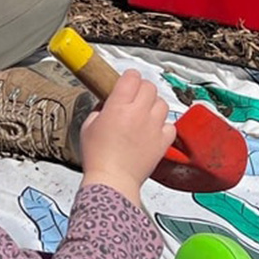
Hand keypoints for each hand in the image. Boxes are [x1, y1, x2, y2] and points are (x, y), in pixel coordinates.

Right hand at [79, 70, 176, 204]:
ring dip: (154, 105)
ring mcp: (153, 127)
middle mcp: (138, 113)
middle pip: (149, 87)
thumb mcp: (88, 127)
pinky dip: (164, 126)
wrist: (112, 181)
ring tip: (145, 113)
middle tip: (135, 97)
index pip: (131, 77)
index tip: (127, 81)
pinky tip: (154, 130)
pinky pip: (170, 125)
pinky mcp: (162, 142)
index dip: (129, 77)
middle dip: (141, 88)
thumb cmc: (98, 158)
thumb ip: (99, 110)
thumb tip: (107, 105)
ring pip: (162, 103)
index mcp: (118, 106)